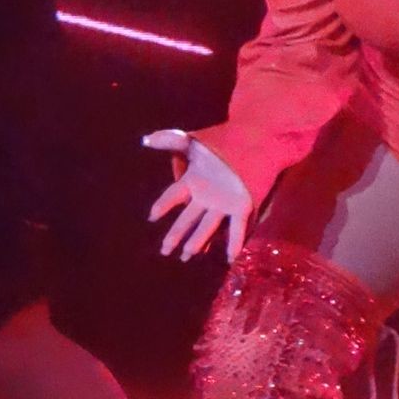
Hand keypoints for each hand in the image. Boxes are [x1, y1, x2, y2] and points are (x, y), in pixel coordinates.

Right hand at [142, 130, 252, 262]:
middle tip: (165, 250)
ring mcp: (223, 204)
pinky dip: (234, 242)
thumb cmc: (221, 145)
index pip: (173, 196)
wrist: (253, 144)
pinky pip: (236, 227)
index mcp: (193, 182)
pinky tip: (230, 258)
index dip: (163, 205)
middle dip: (175, 234)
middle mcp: (206, 198)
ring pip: (207, 227)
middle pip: (188, 219)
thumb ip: (170, 140)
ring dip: (197, 242)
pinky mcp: (242, 207)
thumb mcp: (193, 142)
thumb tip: (146, 140)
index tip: (152, 216)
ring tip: (187, 256)